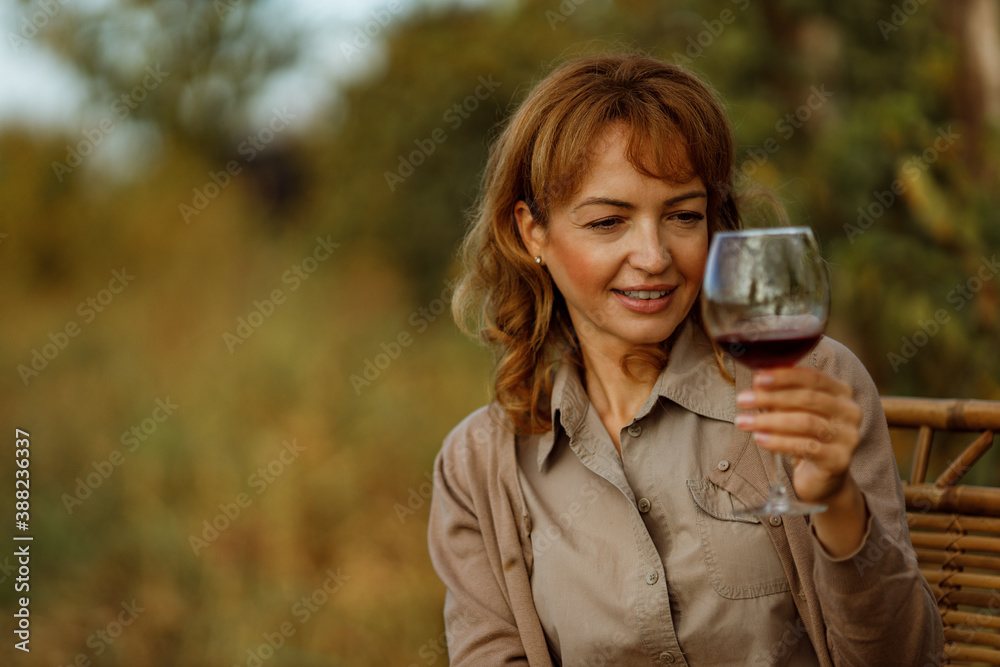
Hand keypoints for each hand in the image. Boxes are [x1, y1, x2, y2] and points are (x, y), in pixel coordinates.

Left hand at [735, 367, 861, 505]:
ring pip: (805, 422)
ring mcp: (848, 437)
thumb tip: (758, 382)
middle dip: (771, 398)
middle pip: (808, 399)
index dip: (784, 376)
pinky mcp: (839, 460)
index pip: (813, 378)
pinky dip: (778, 442)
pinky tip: (759, 438)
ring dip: (769, 420)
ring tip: (743, 421)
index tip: (757, 379)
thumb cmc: (805, 437)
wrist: (822, 478)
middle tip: (742, 400)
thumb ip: (782, 394)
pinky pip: (805, 447)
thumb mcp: (794, 412)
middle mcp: (849, 412)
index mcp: (841, 393)